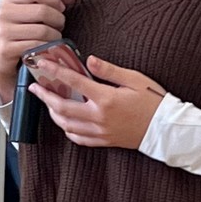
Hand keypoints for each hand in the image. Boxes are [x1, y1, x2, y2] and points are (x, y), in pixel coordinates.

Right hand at [0, 0, 83, 105]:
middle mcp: (4, 13)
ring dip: (54, 36)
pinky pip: (36, 46)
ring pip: (42, 30)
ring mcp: (4, 32)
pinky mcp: (7, 49)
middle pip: (42, 10)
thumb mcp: (35, 12)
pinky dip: (46, 48)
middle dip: (57, 20)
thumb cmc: (21, 33)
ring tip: (53, 37)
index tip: (59, 7)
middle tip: (58, 25)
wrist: (3, 58)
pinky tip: (46, 47)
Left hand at [29, 53, 166, 149]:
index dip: (55, 71)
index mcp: (105, 99)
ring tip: (48, 103)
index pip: (73, 82)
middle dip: (45, 96)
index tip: (42, 64)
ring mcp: (100, 131)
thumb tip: (89, 60)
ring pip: (66, 125)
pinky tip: (65, 121)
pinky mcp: (103, 141)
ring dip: (53, 113)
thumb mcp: (134, 79)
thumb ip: (109, 70)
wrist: (166, 129)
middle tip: (34, 87)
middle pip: (62, 107)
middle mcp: (98, 117)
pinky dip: (67, 130)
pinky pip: (78, 138)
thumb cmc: (153, 101)